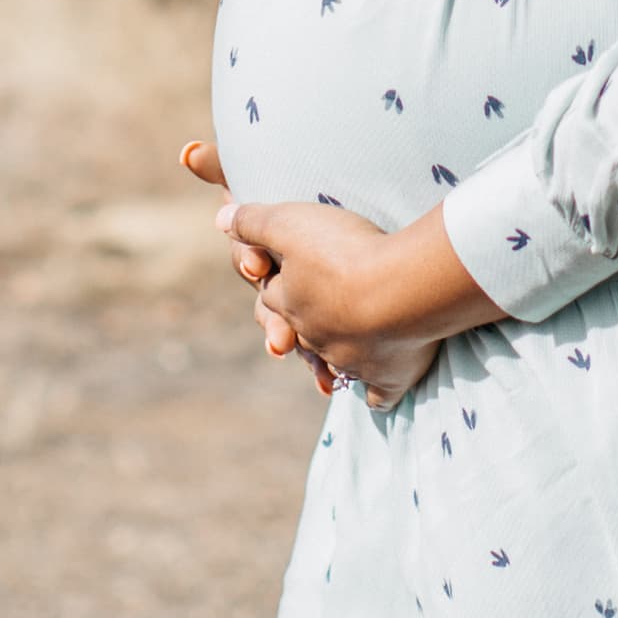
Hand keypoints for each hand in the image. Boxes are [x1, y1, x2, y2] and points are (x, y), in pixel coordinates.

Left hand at [180, 142, 502, 410]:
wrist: (399, 291)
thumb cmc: (342, 252)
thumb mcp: (289, 223)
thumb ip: (254, 223)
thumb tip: (219, 221)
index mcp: (288, 301)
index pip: (270, 297)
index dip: (270, 283)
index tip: (268, 275)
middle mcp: (314, 336)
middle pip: (297, 335)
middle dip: (289, 333)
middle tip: (284, 339)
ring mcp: (350, 360)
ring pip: (332, 364)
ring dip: (329, 364)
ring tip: (330, 370)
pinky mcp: (386, 376)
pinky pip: (377, 393)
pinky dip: (375, 393)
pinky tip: (376, 396)